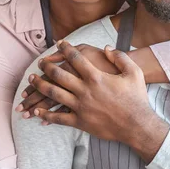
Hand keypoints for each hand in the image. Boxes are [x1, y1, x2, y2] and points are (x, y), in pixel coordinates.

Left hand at [31, 41, 169, 161]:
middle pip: (59, 74)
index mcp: (96, 77)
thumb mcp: (133, 72)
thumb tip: (107, 48)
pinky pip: (58, 117)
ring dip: (40, 86)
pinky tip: (37, 111)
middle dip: (46, 66)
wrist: (137, 125)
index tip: (60, 43)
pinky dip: (46, 114)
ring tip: (32, 80)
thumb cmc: (136, 98)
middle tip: (39, 63)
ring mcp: (80, 107)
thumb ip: (120, 57)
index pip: (75, 58)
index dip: (66, 48)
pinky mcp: (80, 122)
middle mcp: (85, 90)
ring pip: (54, 94)